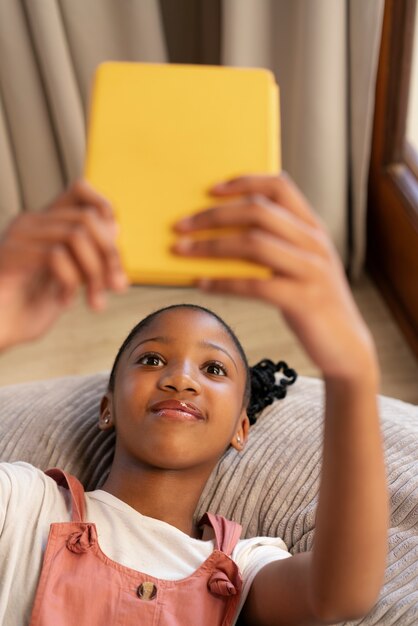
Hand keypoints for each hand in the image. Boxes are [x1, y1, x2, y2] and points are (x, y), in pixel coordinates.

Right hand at [0, 180, 127, 350]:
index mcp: (44, 225)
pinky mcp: (10, 255)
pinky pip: (56, 256)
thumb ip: (90, 256)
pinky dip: (70, 282)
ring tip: (93, 301)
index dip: (105, 212)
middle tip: (115, 286)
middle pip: (87, 217)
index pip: (80, 190)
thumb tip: (115, 226)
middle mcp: (30, 224)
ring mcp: (18, 237)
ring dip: (94, 273)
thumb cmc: (25, 310)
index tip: (115, 250)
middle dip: (110, 255)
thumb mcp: (69, 282)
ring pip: (76, 235)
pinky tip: (63, 301)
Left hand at [173, 173, 376, 379]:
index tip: (212, 189)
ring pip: (254, 243)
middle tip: (181, 225)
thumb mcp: (302, 265)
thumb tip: (220, 235)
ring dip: (211, 246)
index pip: (280, 187)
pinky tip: (202, 284)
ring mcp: (311, 270)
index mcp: (313, 228)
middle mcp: (314, 242)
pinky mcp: (304, 300)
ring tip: (182, 250)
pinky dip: (224, 282)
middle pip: (258, 211)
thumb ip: (276, 245)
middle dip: (213, 215)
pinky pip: (256, 285)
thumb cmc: (313, 303)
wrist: (347, 346)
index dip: (244, 182)